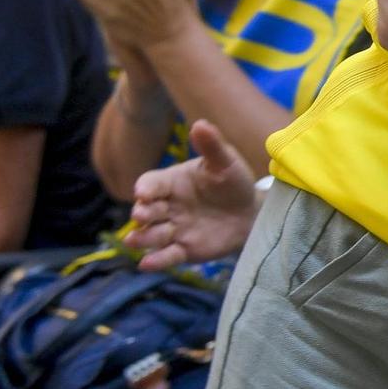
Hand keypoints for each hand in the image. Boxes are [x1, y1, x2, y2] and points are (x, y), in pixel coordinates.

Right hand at [129, 120, 259, 269]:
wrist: (250, 212)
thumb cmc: (233, 183)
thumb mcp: (225, 162)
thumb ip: (211, 146)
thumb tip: (200, 124)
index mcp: (170, 183)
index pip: (150, 184)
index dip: (146, 188)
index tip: (144, 191)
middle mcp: (165, 207)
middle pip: (146, 211)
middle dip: (142, 213)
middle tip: (143, 214)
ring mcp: (172, 229)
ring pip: (150, 235)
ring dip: (143, 238)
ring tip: (136, 240)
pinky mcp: (182, 250)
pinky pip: (166, 256)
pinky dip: (155, 261)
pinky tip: (147, 264)